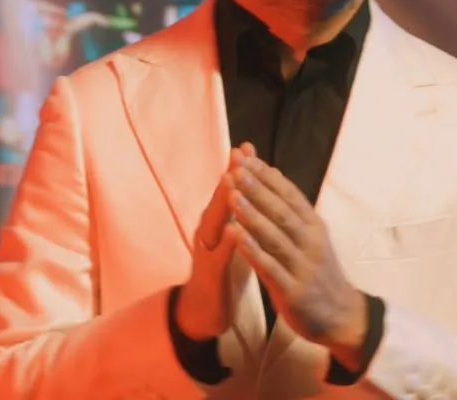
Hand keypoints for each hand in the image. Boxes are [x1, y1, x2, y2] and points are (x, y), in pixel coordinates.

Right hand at [174, 149, 247, 340]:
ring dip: (224, 202)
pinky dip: (227, 243)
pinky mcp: (211, 274)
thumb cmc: (224, 271)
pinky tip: (234, 230)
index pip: (230, 191)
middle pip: (220, 199)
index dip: (239, 169)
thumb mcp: (233, 237)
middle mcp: (209, 232)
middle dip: (230, 175)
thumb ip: (241, 214)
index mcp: (218, 223)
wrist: (205, 311)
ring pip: (215, 222)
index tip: (249, 145)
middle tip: (238, 152)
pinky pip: (218, 256)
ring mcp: (207, 252)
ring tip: (233, 180)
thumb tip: (252, 186)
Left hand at [227, 148, 367, 368]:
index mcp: (314, 226)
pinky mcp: (293, 291)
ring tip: (231, 195)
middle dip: (257, 188)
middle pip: (281, 210)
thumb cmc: (320, 273)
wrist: (342, 316)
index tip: (245, 156)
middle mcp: (311, 242)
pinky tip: (236, 236)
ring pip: (275, 235)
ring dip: (252, 214)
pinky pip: (270, 267)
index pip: (289, 194)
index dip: (266, 175)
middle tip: (235, 166)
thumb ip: (292, 210)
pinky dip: (252, 250)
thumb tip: (271, 173)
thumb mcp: (312, 238)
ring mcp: (303, 266)